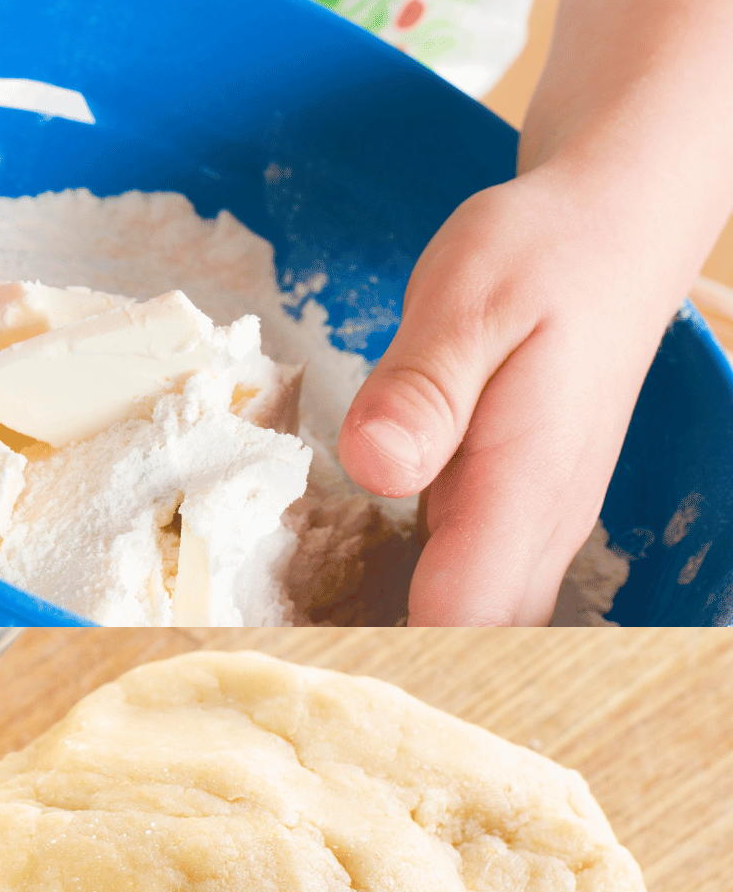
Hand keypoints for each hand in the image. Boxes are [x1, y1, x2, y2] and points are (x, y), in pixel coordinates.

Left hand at [337, 161, 684, 625]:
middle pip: (467, 643)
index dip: (377, 642)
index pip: (457, 617)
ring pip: (474, 626)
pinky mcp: (518, 520)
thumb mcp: (466, 299)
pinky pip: (471, 592)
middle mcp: (540, 530)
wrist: (612, 239)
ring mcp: (536, 533)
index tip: (294, 637)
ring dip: (396, 631)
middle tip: (279, 635)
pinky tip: (349, 578)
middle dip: (379, 652)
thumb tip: (372, 464)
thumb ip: (421, 390)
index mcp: (525, 487)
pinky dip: (413, 598)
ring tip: (302, 616)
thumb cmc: (541, 260)